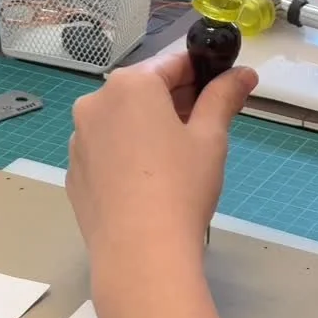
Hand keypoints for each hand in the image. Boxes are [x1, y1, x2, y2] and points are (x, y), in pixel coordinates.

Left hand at [67, 54, 257, 278]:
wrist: (139, 254)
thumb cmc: (181, 187)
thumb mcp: (211, 138)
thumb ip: (223, 98)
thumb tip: (243, 73)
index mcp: (129, 85)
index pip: (173, 63)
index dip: (203, 72)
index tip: (223, 90)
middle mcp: (95, 103)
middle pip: (143, 90)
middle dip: (176, 101)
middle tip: (207, 128)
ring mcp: (78, 139)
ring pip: (122, 121)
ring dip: (149, 127)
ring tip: (178, 161)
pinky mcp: (74, 172)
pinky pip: (106, 150)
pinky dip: (127, 155)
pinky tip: (148, 183)